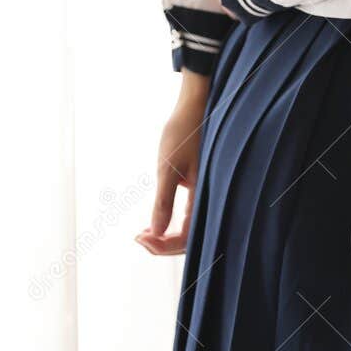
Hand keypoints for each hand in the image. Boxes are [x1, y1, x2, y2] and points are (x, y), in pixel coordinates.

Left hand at [134, 74, 208, 256]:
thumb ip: (163, 202)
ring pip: (190, 228)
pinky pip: (190, 214)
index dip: (163, 245)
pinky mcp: (203, 185)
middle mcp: (210, 198)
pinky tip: (158, 219)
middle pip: (190, 238)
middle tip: (139, 237)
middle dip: (164, 244)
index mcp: (206, 196)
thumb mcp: (168, 168)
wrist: (195, 105)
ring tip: (145, 233)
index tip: (141, 238)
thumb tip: (155, 232)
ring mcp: (208, 192)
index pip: (186, 238)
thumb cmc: (183, 133)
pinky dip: (173, 221)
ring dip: (168, 234)